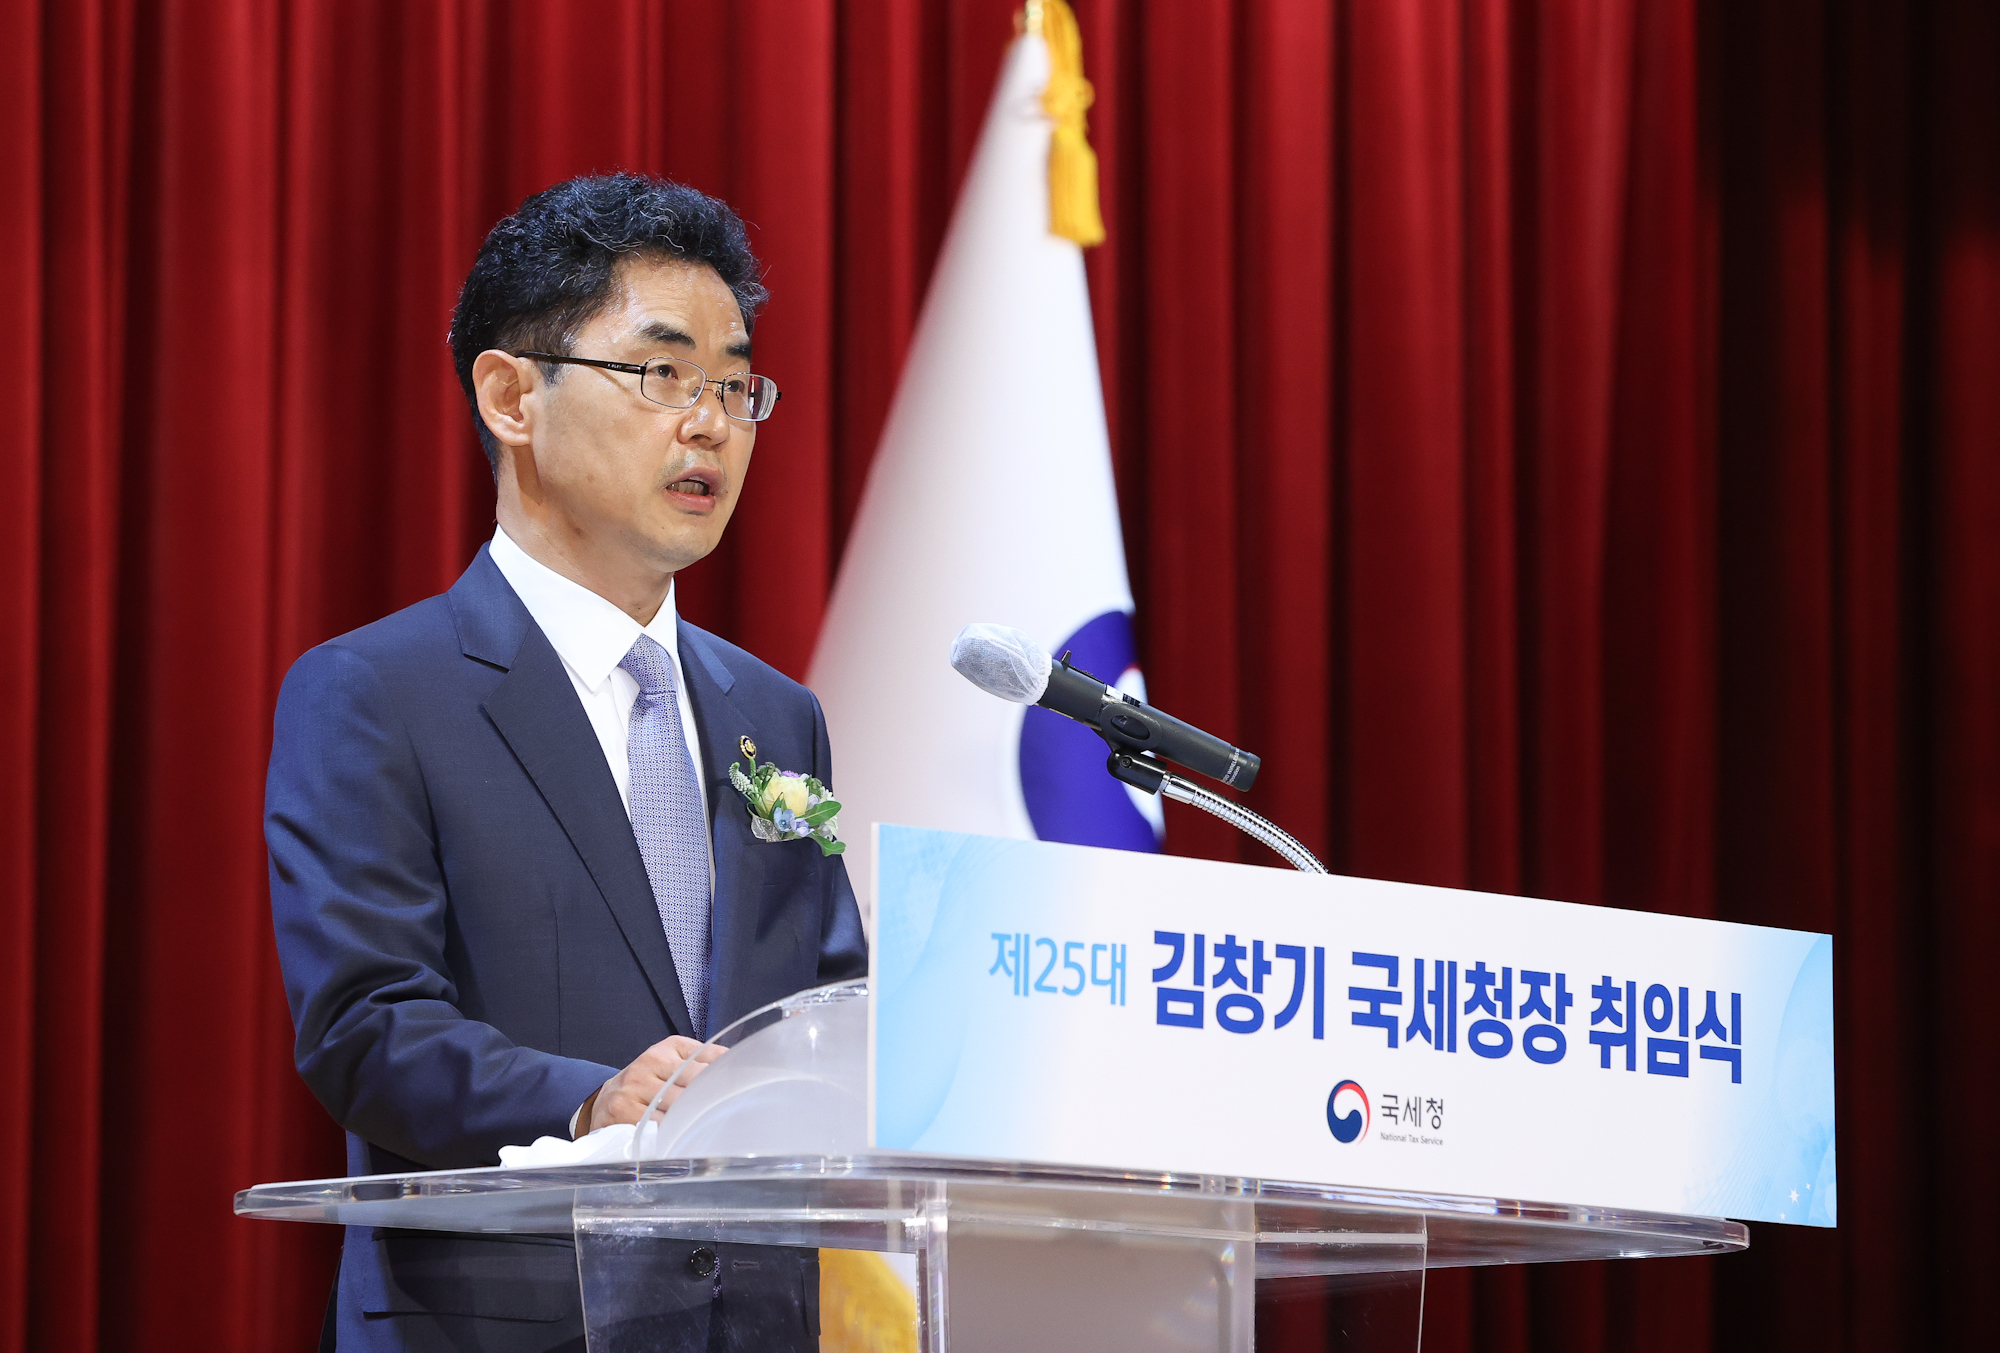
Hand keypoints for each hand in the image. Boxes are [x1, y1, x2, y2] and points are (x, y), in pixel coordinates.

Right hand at [584, 1035, 724, 1132]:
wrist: (602, 1101)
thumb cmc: (647, 1083)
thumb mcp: (671, 1062)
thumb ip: (703, 1060)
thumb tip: (737, 1063)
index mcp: (666, 1049)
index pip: (706, 1060)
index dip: (727, 1076)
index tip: (746, 1088)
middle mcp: (648, 1063)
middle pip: (695, 1084)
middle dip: (714, 1100)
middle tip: (733, 1114)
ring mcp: (634, 1087)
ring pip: (678, 1106)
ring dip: (695, 1119)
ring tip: (711, 1129)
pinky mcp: (622, 1111)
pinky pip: (658, 1126)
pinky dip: (673, 1134)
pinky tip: (683, 1139)